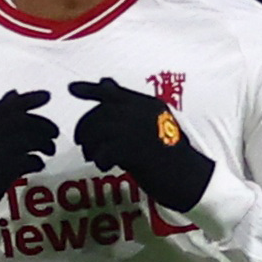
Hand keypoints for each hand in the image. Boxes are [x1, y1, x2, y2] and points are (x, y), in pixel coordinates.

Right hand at [0, 90, 57, 228]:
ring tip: (49, 149)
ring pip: (31, 140)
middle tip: (54, 132)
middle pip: (25, 122)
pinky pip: (30, 161)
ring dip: (45, 143)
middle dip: (44, 125)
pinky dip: (38, 162)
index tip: (47, 96)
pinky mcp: (5, 171)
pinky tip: (38, 164)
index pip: (9, 105)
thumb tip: (14, 94)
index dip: (31, 98)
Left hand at [69, 76, 215, 211]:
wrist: (190, 179)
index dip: (90, 89)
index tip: (71, 88)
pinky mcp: (134, 151)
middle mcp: (143, 112)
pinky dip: (101, 160)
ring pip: (99, 132)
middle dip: (86, 129)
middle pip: (100, 114)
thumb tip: (104, 82)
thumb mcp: (152, 123)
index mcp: (148, 104)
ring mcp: (138, 130)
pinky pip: (104, 151)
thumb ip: (129, 106)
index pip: (112, 92)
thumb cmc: (171, 154)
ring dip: (92, 147)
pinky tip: (107, 167)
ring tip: (97, 159)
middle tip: (84, 145)